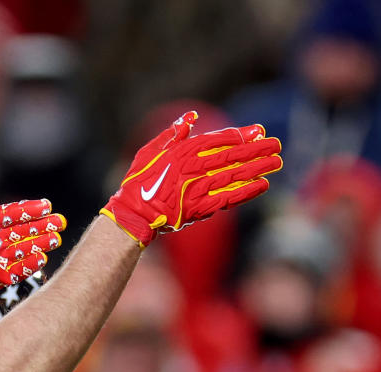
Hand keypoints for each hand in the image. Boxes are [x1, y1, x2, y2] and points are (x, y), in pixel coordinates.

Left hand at [0, 184, 64, 312]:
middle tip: (60, 222)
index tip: (46, 205)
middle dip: (41, 226)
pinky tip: (42, 260)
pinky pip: (16, 270)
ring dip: (39, 245)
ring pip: (23, 249)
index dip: (28, 210)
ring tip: (56, 239)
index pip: (10, 214)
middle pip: (22, 230)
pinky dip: (28, 266)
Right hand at [101, 111, 282, 246]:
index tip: (258, 131)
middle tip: (276, 144)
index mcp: (181, 152)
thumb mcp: (150, 151)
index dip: (240, 135)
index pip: (217, 140)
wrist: (133, 214)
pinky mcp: (199, 208)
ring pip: (233, 175)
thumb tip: (192, 118)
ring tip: (276, 162)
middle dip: (256, 149)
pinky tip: (262, 185)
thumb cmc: (140, 181)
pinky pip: (228, 198)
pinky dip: (246, 191)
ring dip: (257, 168)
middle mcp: (192, 169)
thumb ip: (172, 134)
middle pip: (231, 155)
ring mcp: (196, 189)